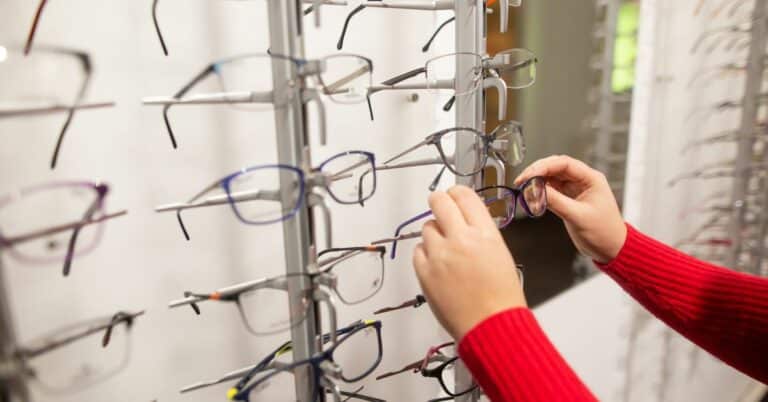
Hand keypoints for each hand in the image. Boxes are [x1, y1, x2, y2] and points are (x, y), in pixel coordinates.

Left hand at [412, 186, 525, 340]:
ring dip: (434, 234)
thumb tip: (465, 219)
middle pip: (438, 201)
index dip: (456, 193)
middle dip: (439, 203)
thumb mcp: (501, 254)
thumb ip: (481, 233)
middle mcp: (461, 239)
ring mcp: (440, 255)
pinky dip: (425, 254)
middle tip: (440, 209)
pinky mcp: (425, 272)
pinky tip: (438, 264)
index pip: (464, 195)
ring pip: (426, 227)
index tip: (453, 196)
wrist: (492, 327)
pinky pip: (417, 251)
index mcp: (485, 233)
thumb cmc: (502, 298)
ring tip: (446, 250)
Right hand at [514, 155, 626, 262]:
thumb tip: (535, 190)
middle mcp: (583, 181)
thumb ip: (556, 201)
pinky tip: (533, 197)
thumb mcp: (578, 216)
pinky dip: (540, 193)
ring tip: (525, 190)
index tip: (529, 175)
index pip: (564, 163)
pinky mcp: (568, 200)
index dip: (543, 167)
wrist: (610, 249)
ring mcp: (575, 190)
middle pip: (555, 167)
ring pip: (551, 178)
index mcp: (591, 179)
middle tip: (522, 181)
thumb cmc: (604, 233)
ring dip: (537, 182)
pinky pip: (551, 190)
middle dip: (537, 172)